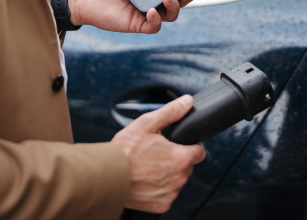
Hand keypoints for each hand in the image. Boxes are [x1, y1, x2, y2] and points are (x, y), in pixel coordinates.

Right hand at [111, 95, 206, 213]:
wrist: (106, 176)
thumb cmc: (125, 151)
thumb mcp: (147, 123)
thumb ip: (171, 112)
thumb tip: (187, 101)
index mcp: (181, 158)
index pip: (200, 152)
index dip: (190, 146)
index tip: (178, 145)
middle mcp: (179, 178)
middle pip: (187, 166)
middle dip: (176, 159)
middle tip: (157, 154)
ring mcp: (171, 193)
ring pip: (177, 181)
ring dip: (168, 174)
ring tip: (148, 166)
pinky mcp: (161, 205)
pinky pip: (167, 195)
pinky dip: (159, 189)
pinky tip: (145, 180)